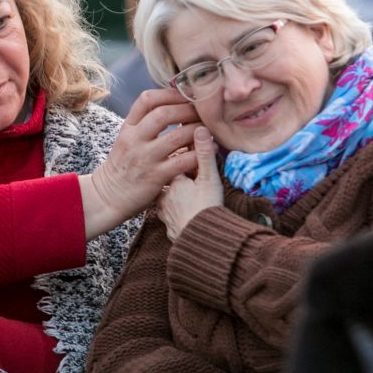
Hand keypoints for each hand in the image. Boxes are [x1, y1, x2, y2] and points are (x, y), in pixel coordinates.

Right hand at [81, 89, 201, 238]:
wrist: (109, 196)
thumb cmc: (124, 165)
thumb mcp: (127, 139)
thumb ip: (144, 123)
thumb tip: (170, 103)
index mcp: (128, 127)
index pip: (146, 100)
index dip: (169, 93)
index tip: (185, 94)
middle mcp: (134, 139)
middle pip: (163, 114)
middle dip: (187, 110)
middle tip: (202, 112)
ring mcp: (145, 158)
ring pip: (176, 137)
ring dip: (197, 131)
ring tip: (208, 130)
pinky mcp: (155, 176)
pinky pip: (182, 161)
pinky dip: (199, 153)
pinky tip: (210, 150)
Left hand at [157, 127, 222, 241]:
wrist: (201, 243)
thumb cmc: (207, 209)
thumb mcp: (209, 179)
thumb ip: (204, 154)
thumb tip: (200, 128)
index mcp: (172, 180)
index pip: (173, 161)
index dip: (182, 157)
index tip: (190, 154)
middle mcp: (163, 196)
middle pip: (167, 179)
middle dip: (175, 176)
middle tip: (190, 176)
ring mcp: (164, 213)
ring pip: (166, 198)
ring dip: (174, 195)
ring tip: (187, 194)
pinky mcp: (168, 228)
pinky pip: (169, 215)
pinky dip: (175, 211)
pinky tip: (183, 211)